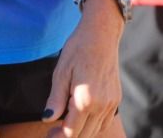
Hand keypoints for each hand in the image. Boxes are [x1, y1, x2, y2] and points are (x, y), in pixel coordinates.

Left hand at [44, 0, 123, 137]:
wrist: (101, 34)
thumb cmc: (78, 49)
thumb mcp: (61, 72)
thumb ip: (55, 99)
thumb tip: (47, 119)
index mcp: (85, 99)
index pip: (71, 132)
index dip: (58, 137)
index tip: (48, 134)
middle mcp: (101, 105)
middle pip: (83, 134)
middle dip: (67, 136)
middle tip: (53, 132)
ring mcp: (111, 103)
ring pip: (95, 131)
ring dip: (80, 133)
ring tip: (65, 125)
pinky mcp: (116, 99)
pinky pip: (104, 122)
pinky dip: (93, 127)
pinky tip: (82, 120)